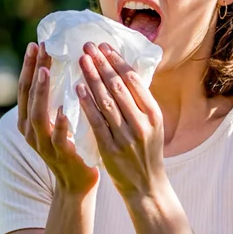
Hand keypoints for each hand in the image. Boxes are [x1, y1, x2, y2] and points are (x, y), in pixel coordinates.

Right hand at [17, 42, 98, 196]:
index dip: (29, 66)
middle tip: (41, 48)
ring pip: (38, 115)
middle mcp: (30, 131)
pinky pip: (58, 138)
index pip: (25, 87)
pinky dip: (60, 123)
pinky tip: (64, 109)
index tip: (36, 43)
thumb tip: (64, 65)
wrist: (77, 182)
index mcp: (28, 120)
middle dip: (34, 70)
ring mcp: (44, 144)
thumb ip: (56, 98)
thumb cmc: (70, 144)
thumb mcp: (57, 119)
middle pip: (28, 96)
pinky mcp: (61, 155)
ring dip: (41, 91)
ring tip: (46, 70)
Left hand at [77, 42, 165, 200]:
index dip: (118, 61)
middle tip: (88, 46)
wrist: (147, 187)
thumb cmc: (147, 152)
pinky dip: (87, 104)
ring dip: (92, 78)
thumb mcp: (152, 125)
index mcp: (154, 114)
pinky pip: (97, 122)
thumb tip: (124, 72)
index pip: (134, 80)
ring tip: (82, 60)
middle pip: (119, 86)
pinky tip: (78, 88)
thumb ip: (140, 103)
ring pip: (107, 101)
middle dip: (102, 64)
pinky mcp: (111, 149)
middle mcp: (142, 123)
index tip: (104, 46)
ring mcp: (126, 137)